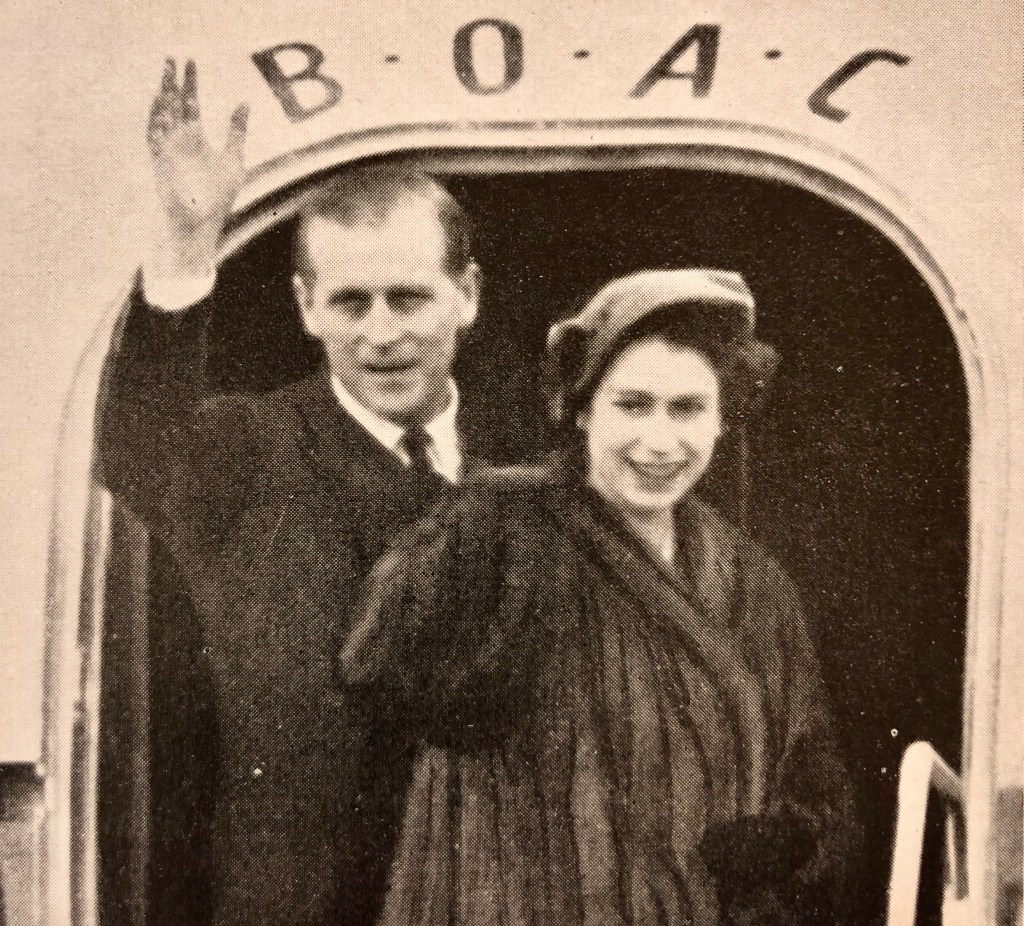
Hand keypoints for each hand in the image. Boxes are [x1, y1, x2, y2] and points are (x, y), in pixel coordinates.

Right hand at [147, 58, 248, 273]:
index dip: (191, 83)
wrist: (204, 225)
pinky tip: (159, 102)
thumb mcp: (234, 159)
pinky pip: (154, 137)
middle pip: (173, 104)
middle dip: (173, 82)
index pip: (191, 103)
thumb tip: (244, 102)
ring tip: (166, 73)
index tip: (191, 62)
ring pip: (162, 115)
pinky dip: (155, 120)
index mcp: (196, 139)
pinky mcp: (161, 163)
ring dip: (163, 95)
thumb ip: (237, 131)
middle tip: (172, 57)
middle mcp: (180, 141)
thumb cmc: (219, 198)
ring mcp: (169, 151)